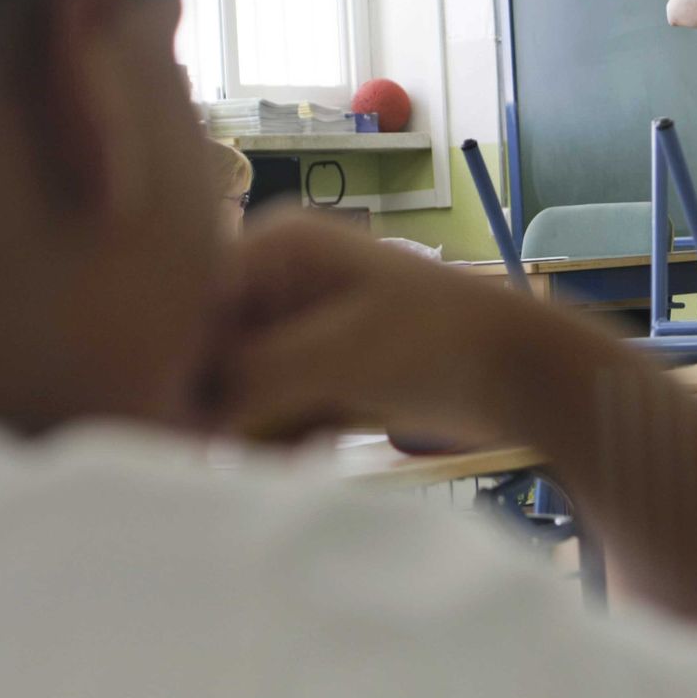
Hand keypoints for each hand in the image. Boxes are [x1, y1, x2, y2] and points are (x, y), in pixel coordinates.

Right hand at [198, 212, 587, 445]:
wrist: (526, 372)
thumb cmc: (437, 345)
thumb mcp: (332, 360)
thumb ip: (245, 384)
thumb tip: (171, 421)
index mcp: (276, 246)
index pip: (190, 308)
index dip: (180, 370)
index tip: (181, 430)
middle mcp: (279, 278)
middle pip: (210, 353)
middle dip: (220, 408)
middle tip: (238, 450)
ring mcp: (301, 326)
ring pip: (239, 390)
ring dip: (253, 430)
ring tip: (291, 447)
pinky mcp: (323, 370)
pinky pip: (274, 410)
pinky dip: (283, 437)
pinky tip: (309, 451)